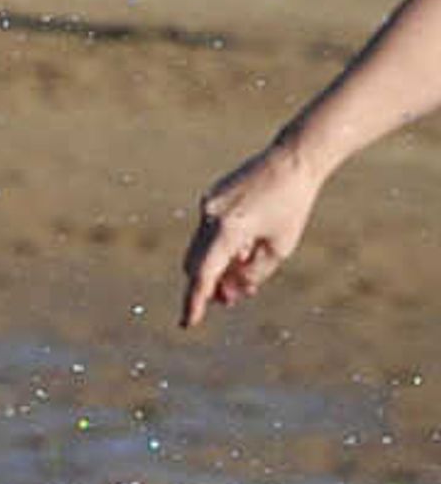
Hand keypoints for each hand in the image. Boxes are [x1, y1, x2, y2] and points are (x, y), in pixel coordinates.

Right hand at [179, 144, 319, 324]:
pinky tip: (246, 242)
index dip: (195, 301)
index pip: (204, 274)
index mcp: (229, 229)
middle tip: (230, 300)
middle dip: (209, 285)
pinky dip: (220, 245)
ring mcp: (207, 206)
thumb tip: (232, 293)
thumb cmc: (293, 204)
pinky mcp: (210, 198)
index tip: (189, 323)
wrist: (294, 160)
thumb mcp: (280, 247)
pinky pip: (207, 231)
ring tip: (244, 269)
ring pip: (201, 249)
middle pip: (196, 264)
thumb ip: (253, 274)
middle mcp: (211, 217)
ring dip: (216, 265)